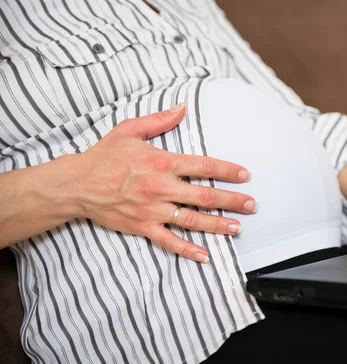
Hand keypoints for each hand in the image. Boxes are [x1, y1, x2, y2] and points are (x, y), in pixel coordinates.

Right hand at [73, 103, 256, 262]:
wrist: (77, 184)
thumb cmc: (104, 156)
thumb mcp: (129, 130)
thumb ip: (159, 120)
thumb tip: (182, 107)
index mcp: (162, 162)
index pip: (204, 166)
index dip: (228, 170)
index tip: (245, 175)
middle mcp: (162, 187)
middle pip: (205, 196)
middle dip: (233, 200)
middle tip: (253, 205)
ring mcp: (153, 209)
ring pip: (193, 220)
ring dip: (218, 225)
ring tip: (238, 228)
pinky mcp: (143, 227)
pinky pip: (169, 241)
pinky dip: (187, 250)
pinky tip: (205, 256)